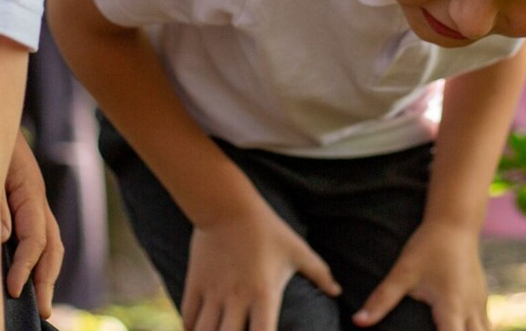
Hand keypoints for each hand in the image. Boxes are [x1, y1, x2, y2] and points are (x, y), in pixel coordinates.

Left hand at [2, 133, 63, 316]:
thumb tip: (3, 237)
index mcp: (30, 190)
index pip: (36, 237)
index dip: (26, 266)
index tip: (13, 291)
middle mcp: (36, 199)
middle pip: (52, 246)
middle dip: (47, 280)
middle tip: (41, 311)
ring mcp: (32, 202)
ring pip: (50, 243)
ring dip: (47, 274)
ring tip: (41, 302)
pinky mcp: (22, 205)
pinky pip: (38, 237)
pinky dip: (37, 260)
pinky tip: (27, 276)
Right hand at [182, 200, 340, 330]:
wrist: (227, 206)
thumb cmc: (267, 229)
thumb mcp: (297, 250)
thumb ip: (319, 273)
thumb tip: (337, 291)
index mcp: (264, 295)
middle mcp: (237, 299)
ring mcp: (213, 293)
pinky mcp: (195, 284)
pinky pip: (188, 317)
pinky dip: (191, 329)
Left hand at [353, 220, 488, 330]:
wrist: (455, 222)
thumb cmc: (429, 246)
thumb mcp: (403, 272)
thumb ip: (381, 299)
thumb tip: (358, 321)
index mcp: (452, 307)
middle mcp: (471, 310)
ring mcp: (480, 304)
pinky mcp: (482, 297)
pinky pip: (486, 326)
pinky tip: (462, 330)